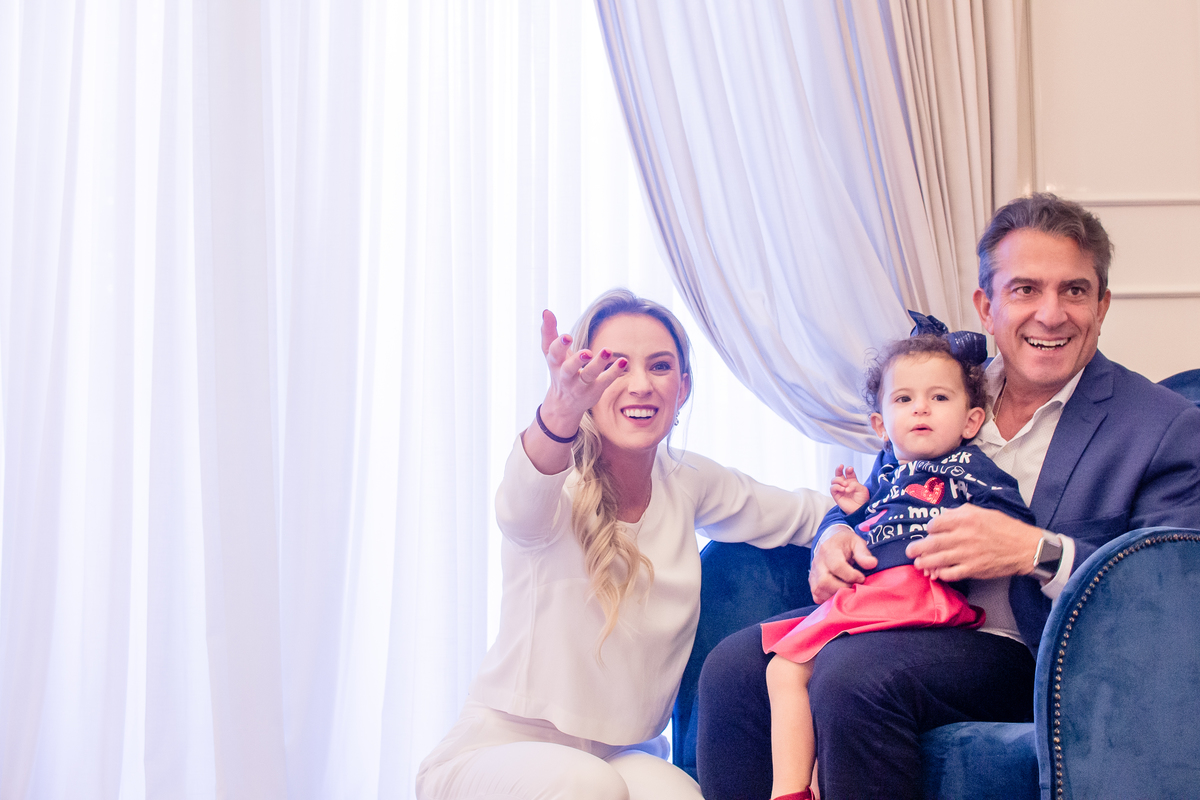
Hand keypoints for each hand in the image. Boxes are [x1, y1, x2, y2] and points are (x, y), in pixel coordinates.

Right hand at [537, 309, 625, 433]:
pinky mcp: (595, 391)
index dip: (559, 346)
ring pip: (589, 375)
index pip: (554, 354)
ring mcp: (581, 385)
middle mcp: (567, 376)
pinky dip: (614, 372)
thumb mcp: (551, 353)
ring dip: (599, 364)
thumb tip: (546, 311)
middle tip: (587, 352)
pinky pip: (605, 381)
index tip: (567, 336)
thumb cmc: (559, 370)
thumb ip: (549, 332)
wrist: (564, 404)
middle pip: (569, 369)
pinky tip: (624, 361)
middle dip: (577, 361)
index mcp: (556, 364)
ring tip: (608, 350)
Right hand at [809, 526, 877, 603]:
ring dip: (836, 594)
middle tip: (854, 586)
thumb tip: (872, 564)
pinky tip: (839, 593)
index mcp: (829, 550)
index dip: (851, 575)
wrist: (830, 541)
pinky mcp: (812, 583)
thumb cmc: (845, 543)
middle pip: (825, 582)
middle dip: (843, 587)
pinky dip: (828, 598)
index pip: (837, 566)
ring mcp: (813, 574)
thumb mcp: (856, 542)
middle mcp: (818, 562)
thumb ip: (863, 553)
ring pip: (820, 591)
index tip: (861, 577)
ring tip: (848, 589)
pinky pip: (817, 596)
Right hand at [830, 465, 869, 513]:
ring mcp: (840, 489)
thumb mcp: (862, 489)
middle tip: (840, 466)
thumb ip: (855, 484)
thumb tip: (846, 486)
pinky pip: (832, 488)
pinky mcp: (836, 495)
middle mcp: (845, 484)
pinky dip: (836, 487)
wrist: (860, 510)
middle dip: (838, 469)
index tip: (850, 469)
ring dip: (838, 480)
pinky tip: (842, 489)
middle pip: (839, 473)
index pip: (848, 472)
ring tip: (844, 484)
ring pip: (834, 480)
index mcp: (852, 481)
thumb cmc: (863, 500)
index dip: (848, 469)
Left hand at [905, 505, 1042, 581]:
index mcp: (965, 519)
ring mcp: (967, 554)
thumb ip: (961, 513)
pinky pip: (950, 573)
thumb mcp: (982, 512)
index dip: (930, 528)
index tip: (930, 532)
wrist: (1024, 548)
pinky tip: (936, 573)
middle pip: (932, 543)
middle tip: (910, 551)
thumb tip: (944, 517)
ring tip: (918, 563)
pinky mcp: (973, 569)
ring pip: (937, 560)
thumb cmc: (1004, 528)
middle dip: (917, 548)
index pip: (936, 524)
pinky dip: (941, 574)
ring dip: (924, 563)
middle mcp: (963, 536)